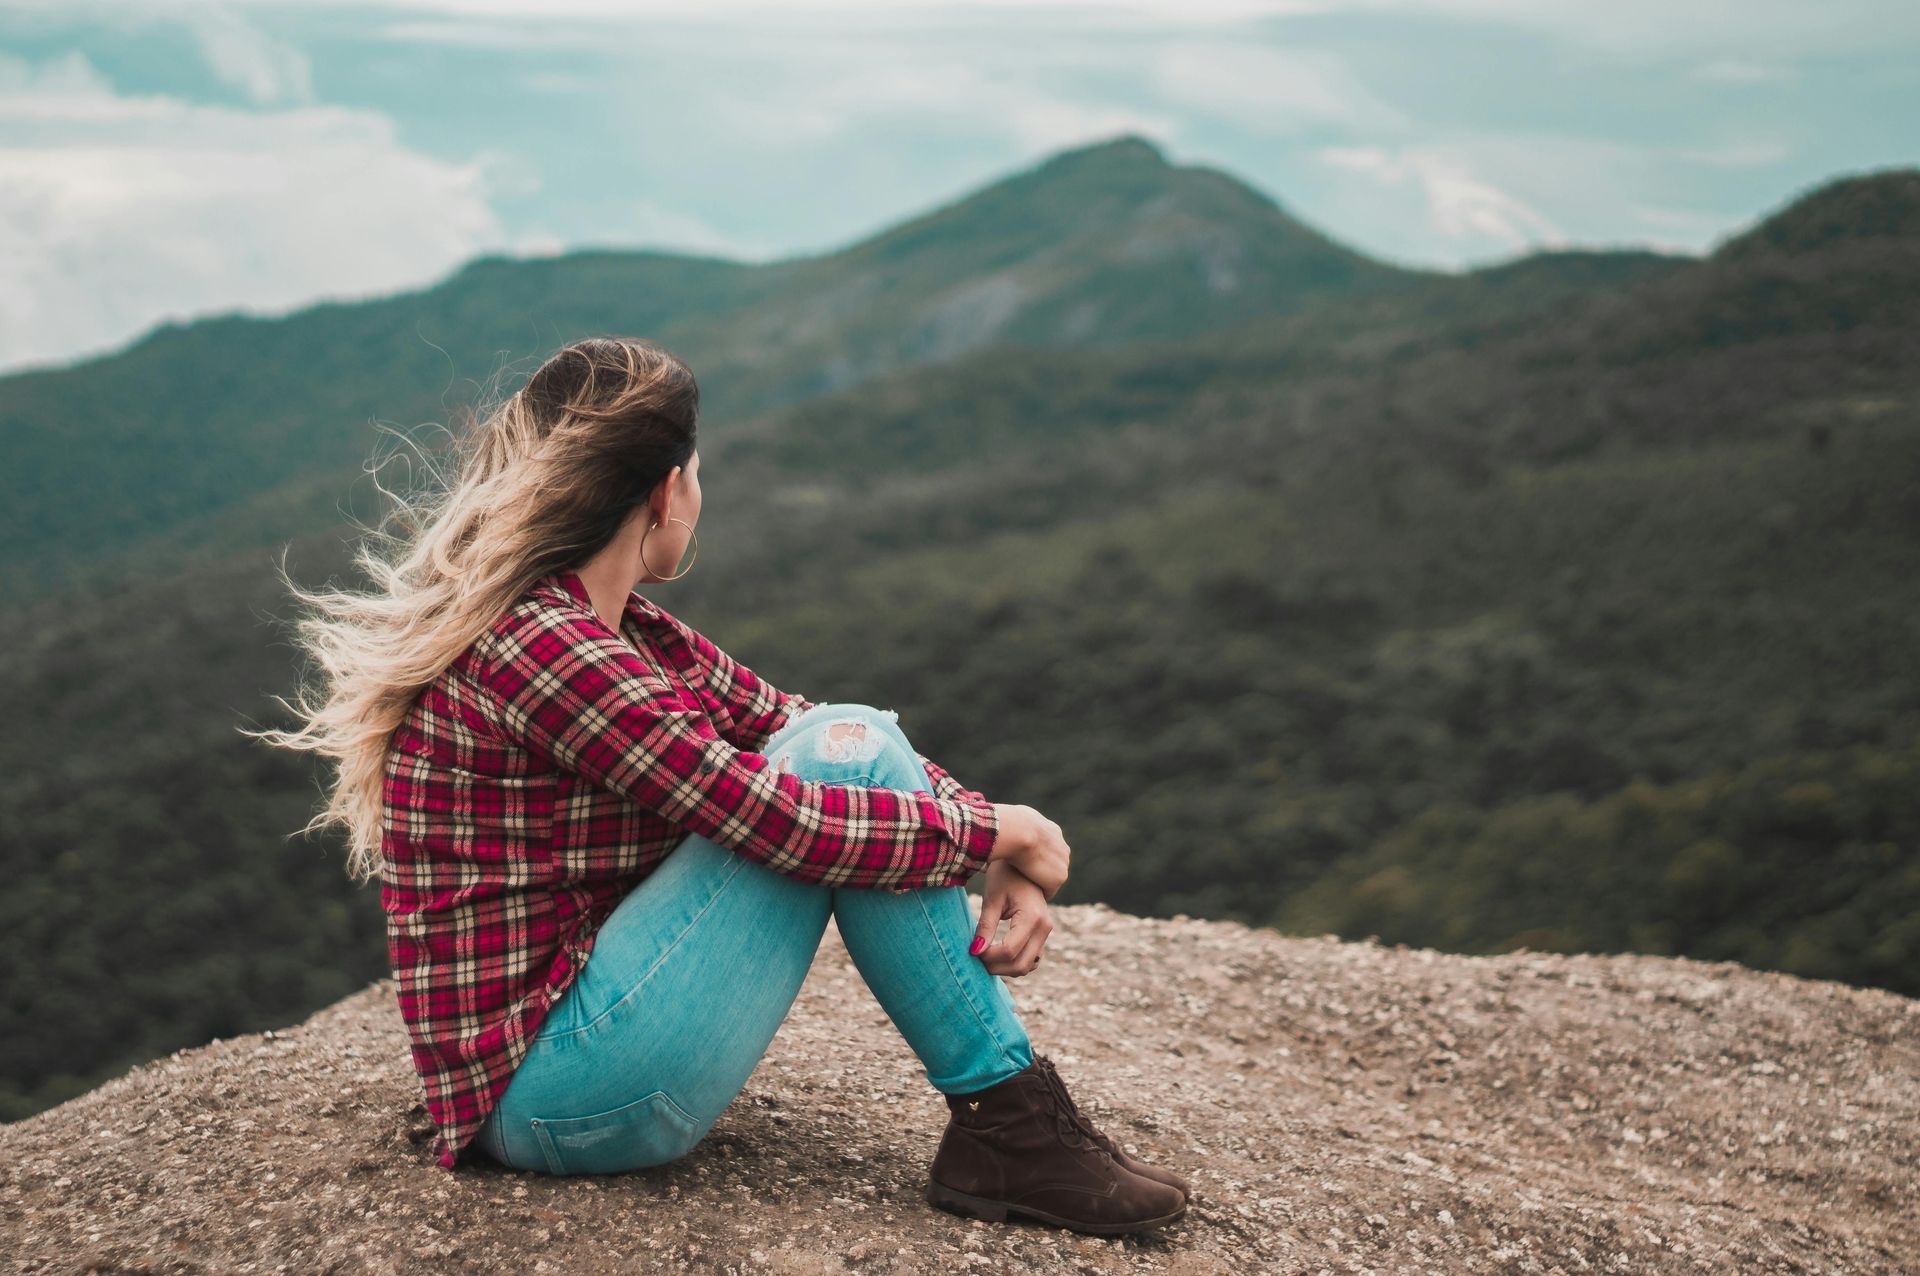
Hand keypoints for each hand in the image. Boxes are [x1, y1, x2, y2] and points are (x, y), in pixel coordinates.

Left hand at [970, 860, 1054, 976]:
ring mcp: (1046, 933)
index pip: (1009, 950)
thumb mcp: (992, 900)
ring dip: (1005, 968)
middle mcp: (1044, 928)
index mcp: (1032, 917)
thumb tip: (975, 952)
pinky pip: (1030, 960)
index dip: (988, 956)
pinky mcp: (1043, 936)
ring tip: (985, 956)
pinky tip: (997, 954)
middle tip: (976, 958)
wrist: (1024, 866)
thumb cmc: (1004, 878)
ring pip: (1026, 966)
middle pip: (1020, 964)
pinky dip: (1014, 963)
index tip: (972, 950)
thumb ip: (985, 926)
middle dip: (996, 967)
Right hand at [988, 803, 1069, 899]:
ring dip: (1039, 882)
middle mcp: (1062, 848)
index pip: (1047, 848)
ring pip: (1051, 878)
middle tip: (1021, 877)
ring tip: (1023, 887)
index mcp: (1053, 832)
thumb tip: (1009, 819)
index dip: (1034, 856)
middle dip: (1040, 870)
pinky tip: (1026, 894)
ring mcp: (1062, 864)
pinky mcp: (1058, 878)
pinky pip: (1049, 891)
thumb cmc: (1011, 823)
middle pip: (1052, 864)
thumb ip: (1019, 821)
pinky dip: (1039, 893)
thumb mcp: (1017, 815)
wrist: (1019, 832)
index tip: (1021, 861)